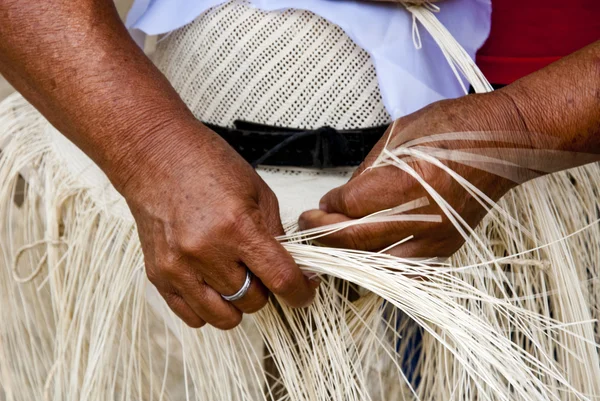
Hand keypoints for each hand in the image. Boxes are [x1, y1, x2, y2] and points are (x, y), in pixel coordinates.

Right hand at [121, 123, 316, 328]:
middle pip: (253, 300)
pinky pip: (192, 317)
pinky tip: (212, 286)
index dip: (299, 293)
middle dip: (265, 289)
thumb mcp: (257, 191)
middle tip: (260, 269)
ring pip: (224, 317)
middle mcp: (206, 251)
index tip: (303, 293)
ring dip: (238, 304)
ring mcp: (179, 267)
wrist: (154, 156)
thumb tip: (292, 267)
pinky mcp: (158, 275)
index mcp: (237, 226)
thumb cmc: (205, 165)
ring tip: (235, 278)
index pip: (280, 279)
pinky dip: (209, 309)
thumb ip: (275, 234)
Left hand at [299, 92, 534, 257]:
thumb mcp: (401, 133)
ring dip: (346, 255)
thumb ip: (368, 170)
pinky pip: (404, 271)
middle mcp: (424, 217)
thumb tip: (343, 197)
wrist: (504, 143)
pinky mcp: (446, 249)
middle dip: (322, 234)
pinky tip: (364, 256)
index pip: (351, 205)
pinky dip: (379, 267)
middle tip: (307, 226)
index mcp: (410, 181)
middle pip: (357, 240)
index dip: (328, 206)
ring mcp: (437, 238)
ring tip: (329, 243)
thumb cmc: (456, 128)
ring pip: (376, 263)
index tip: (319, 203)